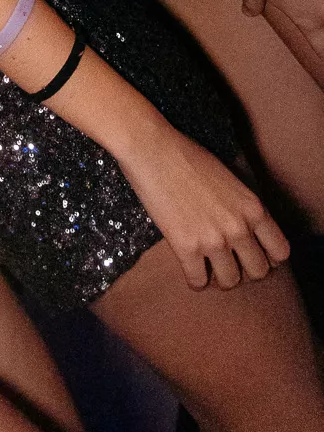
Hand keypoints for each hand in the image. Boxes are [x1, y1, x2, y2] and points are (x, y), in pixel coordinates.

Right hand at [117, 125, 289, 291]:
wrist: (152, 149)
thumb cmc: (188, 155)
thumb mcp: (231, 179)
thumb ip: (243, 207)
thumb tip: (246, 230)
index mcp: (254, 208)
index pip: (280, 251)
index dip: (268, 257)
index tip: (253, 253)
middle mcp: (239, 228)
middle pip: (258, 272)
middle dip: (245, 270)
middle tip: (229, 261)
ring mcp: (213, 240)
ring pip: (230, 282)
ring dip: (220, 278)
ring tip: (209, 267)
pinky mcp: (185, 247)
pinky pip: (198, 282)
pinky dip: (195, 280)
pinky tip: (190, 268)